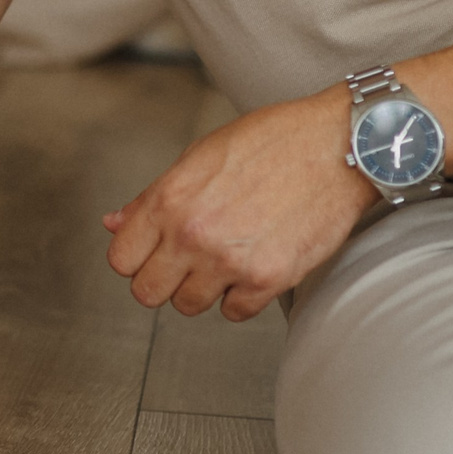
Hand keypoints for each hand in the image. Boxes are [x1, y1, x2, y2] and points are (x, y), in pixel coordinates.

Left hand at [104, 88, 375, 320]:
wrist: (338, 146)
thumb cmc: (272, 142)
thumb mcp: (199, 156)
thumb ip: (152, 198)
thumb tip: (114, 223)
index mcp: (170, 200)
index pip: (120, 259)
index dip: (135, 257)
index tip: (153, 251)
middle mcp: (193, 234)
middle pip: (147, 293)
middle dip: (162, 280)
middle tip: (186, 262)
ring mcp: (230, 260)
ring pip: (188, 306)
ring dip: (203, 288)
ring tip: (225, 258)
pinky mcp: (269, 279)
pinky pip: (234, 312)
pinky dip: (241, 296)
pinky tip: (252, 265)